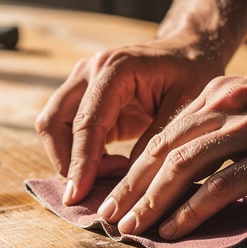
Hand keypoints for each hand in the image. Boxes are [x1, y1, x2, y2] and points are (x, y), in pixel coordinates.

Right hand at [35, 38, 224, 204]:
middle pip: (53, 123)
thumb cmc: (193, 74)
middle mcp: (90, 71)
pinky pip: (67, 132)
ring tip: (112, 177)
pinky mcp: (84, 99)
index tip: (77, 195)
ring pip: (53, 128)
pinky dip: (82, 156)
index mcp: (116, 68)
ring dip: (72, 160)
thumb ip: (157, 139)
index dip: (81, 161)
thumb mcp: (186, 106)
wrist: (190, 52)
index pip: (86, 121)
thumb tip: (128, 181)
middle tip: (99, 190)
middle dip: (67, 163)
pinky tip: (113, 168)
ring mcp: (82, 83)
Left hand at [95, 65, 246, 239]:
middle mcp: (228, 107)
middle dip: (130, 186)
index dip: (134, 169)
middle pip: (163, 150)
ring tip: (129, 227)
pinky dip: (193, 209)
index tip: (113, 196)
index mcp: (221, 95)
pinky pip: (223, 183)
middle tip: (105, 217)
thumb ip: (231, 130)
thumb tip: (203, 169)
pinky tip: (174, 228)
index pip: (164, 135)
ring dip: (151, 200)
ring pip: (184, 166)